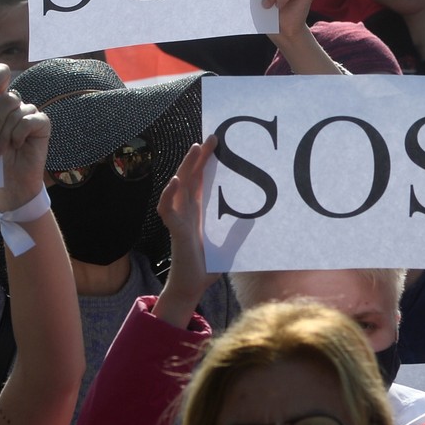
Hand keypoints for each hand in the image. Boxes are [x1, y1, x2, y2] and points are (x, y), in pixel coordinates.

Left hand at [0, 64, 51, 210]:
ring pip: (17, 111)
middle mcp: (15, 105)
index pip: (2, 76)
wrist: (9, 182)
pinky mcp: (42, 124)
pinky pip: (29, 121)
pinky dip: (19, 134)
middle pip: (7, 98)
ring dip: (4, 134)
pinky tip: (17, 146)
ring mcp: (29, 113)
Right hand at [155, 138, 221, 325]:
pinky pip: (169, 209)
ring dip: (186, 167)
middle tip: (211, 137)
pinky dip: (170, 195)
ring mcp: (179, 219)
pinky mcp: (175, 231)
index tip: (216, 143)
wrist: (192, 287)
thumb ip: (238, 232)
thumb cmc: (207, 266)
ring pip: (179, 187)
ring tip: (195, 149)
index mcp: (198, 212)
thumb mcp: (228, 246)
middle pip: (190, 177)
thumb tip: (255, 220)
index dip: (206, 161)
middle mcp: (186, 212)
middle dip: (198, 157)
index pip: (201, 180)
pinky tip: (176, 181)